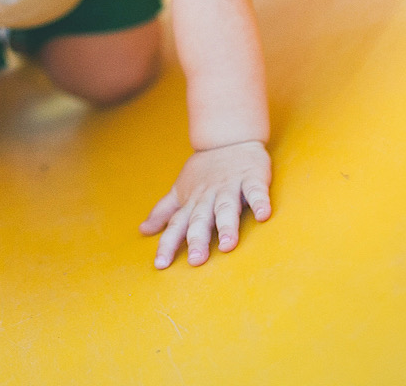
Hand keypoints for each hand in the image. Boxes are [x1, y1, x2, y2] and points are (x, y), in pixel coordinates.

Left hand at [140, 140, 271, 268]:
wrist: (226, 139)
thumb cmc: (203, 173)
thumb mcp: (180, 191)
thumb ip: (163, 212)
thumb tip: (142, 231)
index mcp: (191, 202)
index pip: (176, 225)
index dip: (167, 244)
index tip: (160, 265)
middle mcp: (208, 197)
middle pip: (201, 220)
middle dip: (197, 239)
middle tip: (196, 261)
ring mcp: (229, 187)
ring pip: (226, 207)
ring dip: (227, 225)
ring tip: (227, 245)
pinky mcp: (251, 178)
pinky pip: (255, 191)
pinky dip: (259, 202)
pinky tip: (263, 215)